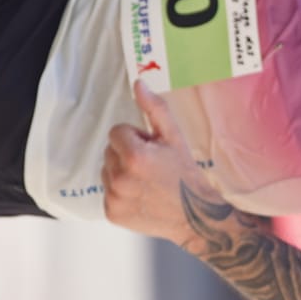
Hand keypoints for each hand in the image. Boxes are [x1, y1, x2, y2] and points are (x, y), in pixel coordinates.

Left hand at [102, 80, 224, 245]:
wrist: (194, 215)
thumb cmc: (185, 174)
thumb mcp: (174, 137)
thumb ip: (155, 109)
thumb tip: (138, 84)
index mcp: (134, 156)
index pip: (116, 132)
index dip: (136, 137)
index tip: (152, 150)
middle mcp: (120, 178)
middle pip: (110, 150)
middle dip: (127, 153)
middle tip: (151, 166)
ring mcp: (114, 198)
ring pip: (107, 170)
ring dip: (122, 171)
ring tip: (146, 181)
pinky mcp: (112, 212)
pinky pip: (107, 191)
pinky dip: (120, 191)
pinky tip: (141, 195)